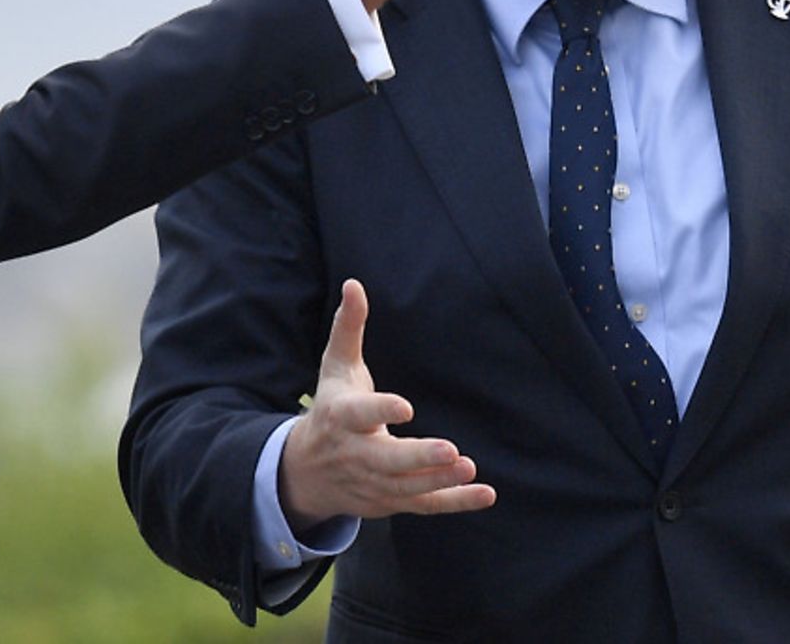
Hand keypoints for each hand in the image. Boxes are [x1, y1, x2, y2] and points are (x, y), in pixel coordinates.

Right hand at [278, 279, 495, 532]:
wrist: (305, 472)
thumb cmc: (330, 409)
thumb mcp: (334, 367)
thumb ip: (349, 328)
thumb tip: (354, 284)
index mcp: (341, 417)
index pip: (358, 414)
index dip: (380, 411)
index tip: (405, 407)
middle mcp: (354, 454)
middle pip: (385, 460)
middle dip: (416, 457)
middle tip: (450, 450)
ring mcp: (371, 483)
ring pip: (405, 487)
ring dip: (438, 480)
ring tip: (469, 467)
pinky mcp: (389, 502)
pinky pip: (423, 506)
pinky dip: (454, 502)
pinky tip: (484, 493)